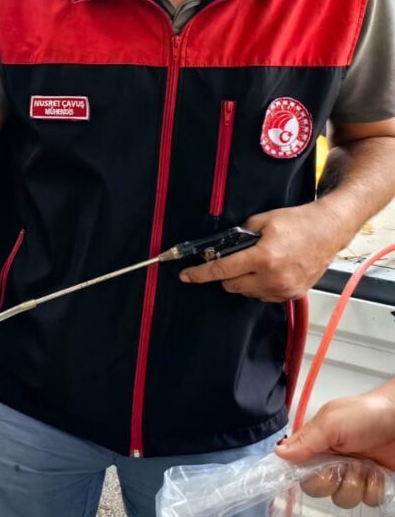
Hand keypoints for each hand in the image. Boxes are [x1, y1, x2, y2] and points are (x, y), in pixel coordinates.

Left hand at [179, 204, 344, 301]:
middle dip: (226, 275)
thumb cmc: (298, 222)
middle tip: (231, 261)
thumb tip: (224, 246)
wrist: (329, 230)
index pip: (222, 270)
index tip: (185, 276)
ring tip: (254, 264)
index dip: (200, 274)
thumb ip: (240, 235)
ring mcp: (285, 289)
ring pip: (248, 293)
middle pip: (232, 285)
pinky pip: (265, 296)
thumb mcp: (263, 220)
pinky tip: (267, 272)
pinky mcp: (294, 294)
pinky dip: (259, 287)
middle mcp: (274, 277)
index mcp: (263, 258)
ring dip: (243, 282)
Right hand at [278, 381, 394, 506]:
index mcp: (314, 447)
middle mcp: (329, 464)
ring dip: (356, 485)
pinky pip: (366, 502)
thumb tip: (277, 454)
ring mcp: (351, 477)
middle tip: (344, 466)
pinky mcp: (371, 487)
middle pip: (316, 489)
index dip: (302, 475)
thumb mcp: (332, 423)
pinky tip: (378, 472)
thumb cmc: (364, 415)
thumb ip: (306, 440)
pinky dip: (373, 489)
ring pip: (342, 499)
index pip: (296, 470)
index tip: (315, 471)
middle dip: (331, 481)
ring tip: (367, 466)